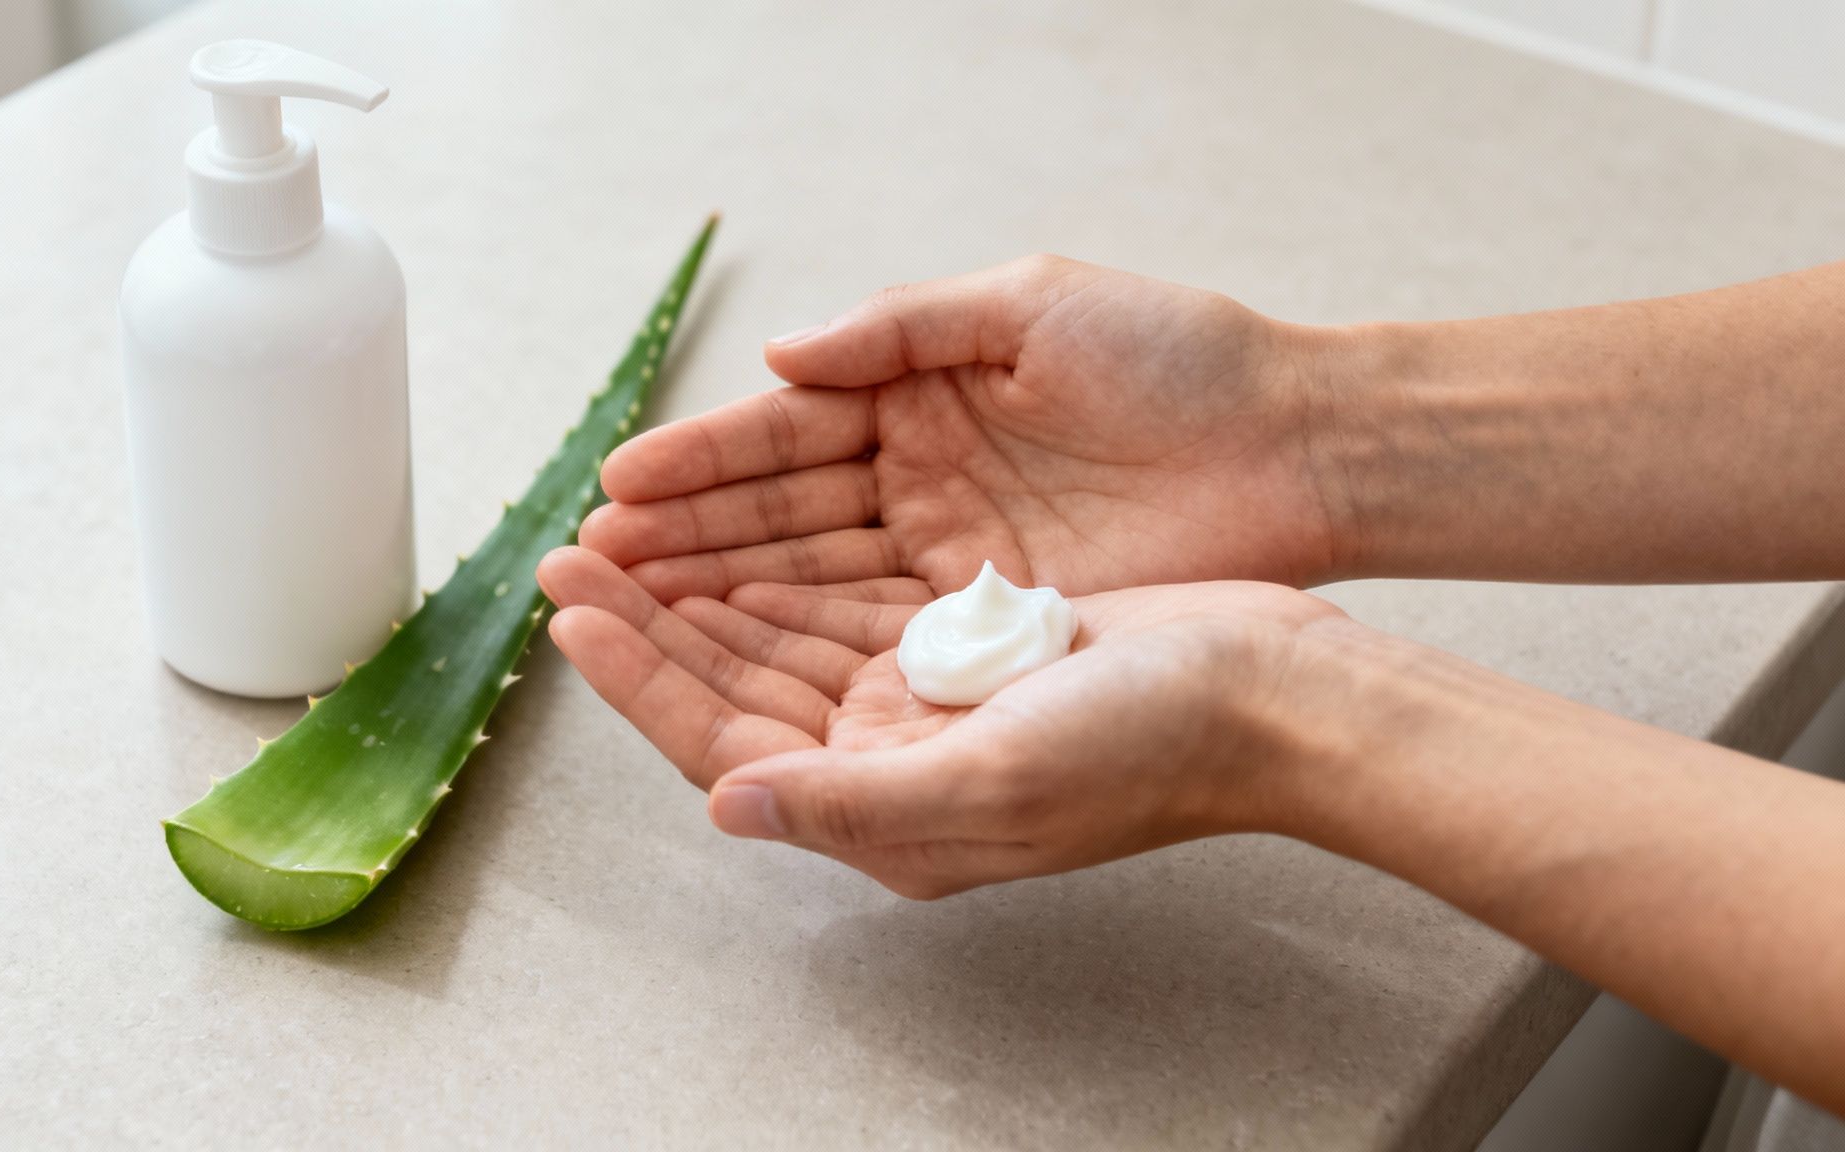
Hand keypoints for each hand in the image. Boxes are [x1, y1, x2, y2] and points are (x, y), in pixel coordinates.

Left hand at [537, 545, 1342, 898]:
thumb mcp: (993, 782)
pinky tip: (744, 543)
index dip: (643, 676)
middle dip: (653, 621)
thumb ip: (851, 803)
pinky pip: (844, 609)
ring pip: (781, 644)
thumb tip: (729, 803)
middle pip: (738, 688)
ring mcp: (926, 706)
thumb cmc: (1152, 746)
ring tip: (633, 535)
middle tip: (577, 554)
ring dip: (706, 591)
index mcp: (887, 811)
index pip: (727, 741)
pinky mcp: (963, 651)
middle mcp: (891, 763)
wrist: (1271, 691)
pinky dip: (788, 576)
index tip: (578, 607)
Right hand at [580, 254, 1345, 604]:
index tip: (618, 487)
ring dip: (717, 599)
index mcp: (918, 397)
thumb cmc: (1175, 358)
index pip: (785, 438)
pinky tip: (726, 652)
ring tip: (626, 611)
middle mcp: (918, 484)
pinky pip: (875, 636)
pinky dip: (799, 643)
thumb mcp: (1032, 307)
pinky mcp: (990, 625)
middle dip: (682, 541)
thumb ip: (902, 327)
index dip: (700, 464)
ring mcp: (949, 560)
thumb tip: (781, 356)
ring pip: (809, 584)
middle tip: (589, 564)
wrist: (1294, 446)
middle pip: (777, 521)